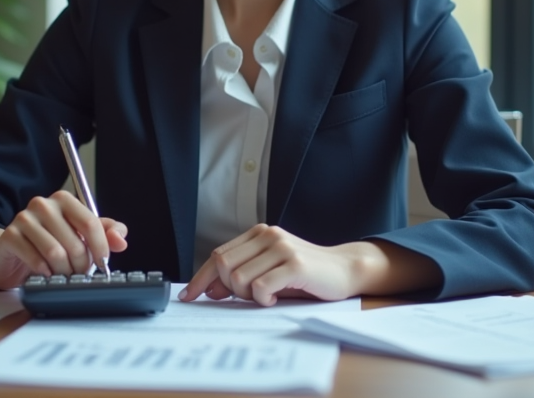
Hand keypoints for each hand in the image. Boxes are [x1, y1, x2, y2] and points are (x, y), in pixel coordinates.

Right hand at [0, 191, 127, 289]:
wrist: (13, 254)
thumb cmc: (50, 242)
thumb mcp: (81, 235)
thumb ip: (105, 233)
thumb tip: (121, 240)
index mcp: (64, 200)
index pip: (90, 222)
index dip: (101, 247)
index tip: (104, 263)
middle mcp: (43, 204)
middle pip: (74, 241)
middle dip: (81, 264)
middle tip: (80, 273)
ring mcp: (24, 218)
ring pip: (55, 253)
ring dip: (63, 270)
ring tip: (63, 274)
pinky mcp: (10, 236)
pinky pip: (35, 259)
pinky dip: (45, 271)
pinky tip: (46, 273)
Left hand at [180, 224, 368, 306]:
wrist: (344, 271)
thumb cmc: (305, 275)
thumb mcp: (269, 271)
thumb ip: (242, 275)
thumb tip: (210, 290)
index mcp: (259, 234)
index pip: (218, 255)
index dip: (201, 277)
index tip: (189, 296)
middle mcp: (268, 236)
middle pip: (224, 265)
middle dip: (228, 289)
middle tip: (249, 297)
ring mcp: (282, 248)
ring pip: (239, 278)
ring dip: (248, 297)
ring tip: (267, 297)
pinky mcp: (295, 264)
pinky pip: (261, 288)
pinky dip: (263, 300)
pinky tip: (276, 299)